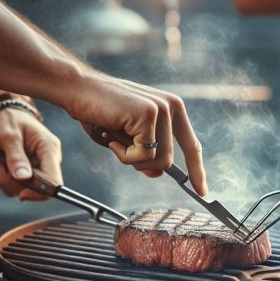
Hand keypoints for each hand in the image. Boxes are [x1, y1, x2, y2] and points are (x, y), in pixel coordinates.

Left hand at [0, 107, 62, 200]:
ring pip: (18, 188)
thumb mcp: (10, 134)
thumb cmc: (9, 119)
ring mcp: (33, 168)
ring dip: (0, 177)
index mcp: (49, 149)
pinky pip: (9, 183)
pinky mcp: (21, 171)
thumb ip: (16, 156)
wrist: (1, 113)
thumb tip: (23, 178)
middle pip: (34, 188)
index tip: (22, 194)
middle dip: (10, 181)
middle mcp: (44, 161)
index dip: (40, 192)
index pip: (54, 181)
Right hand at [64, 72, 207, 194]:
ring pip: (157, 161)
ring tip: (114, 138)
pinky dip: (123, 155)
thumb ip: (146, 153)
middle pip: (168, 161)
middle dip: (141, 164)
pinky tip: (112, 136)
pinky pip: (144, 156)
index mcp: (172, 109)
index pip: (191, 145)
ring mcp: (161, 109)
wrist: (77, 89)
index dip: (196, 171)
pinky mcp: (148, 115)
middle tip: (119, 147)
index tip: (202, 191)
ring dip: (130, 159)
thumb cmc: (99, 112)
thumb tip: (157, 174)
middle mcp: (172, 106)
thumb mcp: (128, 138)